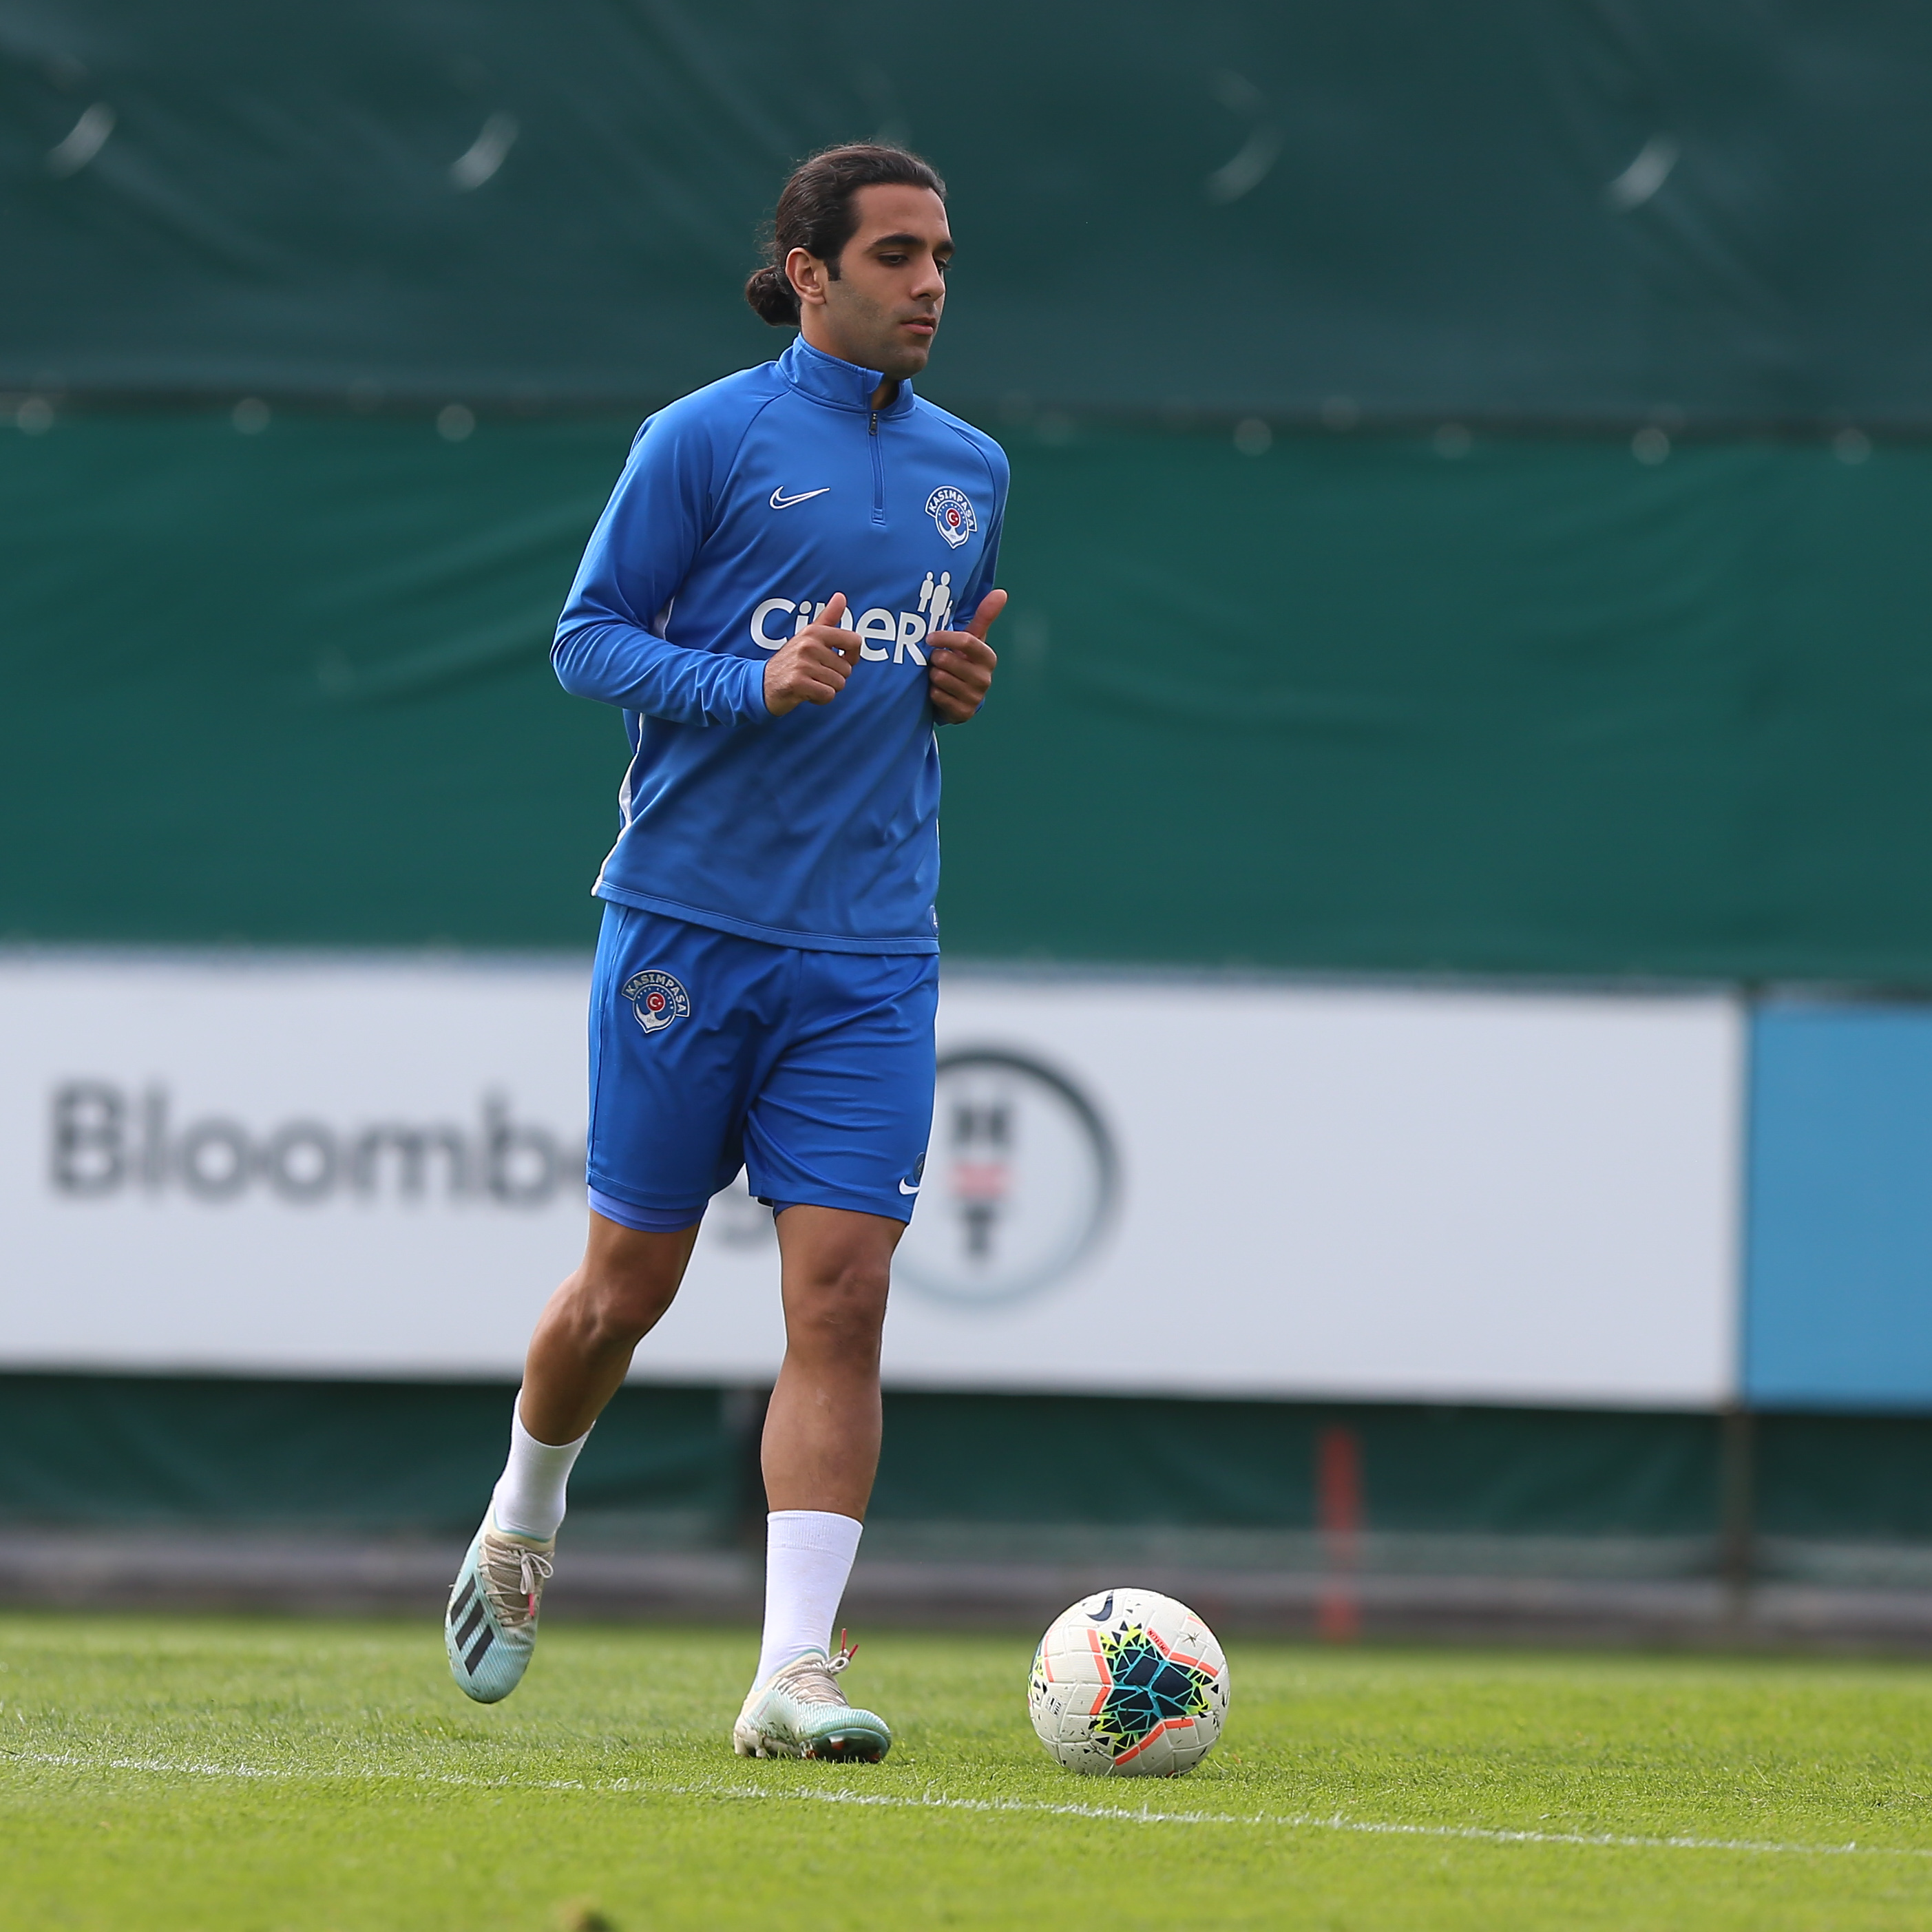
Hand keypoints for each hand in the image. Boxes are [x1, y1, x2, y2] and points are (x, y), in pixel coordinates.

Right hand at [763, 594, 857, 715]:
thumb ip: (828, 618)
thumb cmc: (791, 661)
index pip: (854, 641)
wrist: (762, 684)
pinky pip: (828, 695)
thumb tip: (841, 596)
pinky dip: (820, 699)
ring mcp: (802, 664)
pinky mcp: (798, 683)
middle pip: (847, 669)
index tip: (839, 660)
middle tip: (815, 675)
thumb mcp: (808, 636)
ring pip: (839, 684)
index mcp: (814, 632)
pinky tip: (807, 693)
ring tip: (810, 682)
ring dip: (827, 688)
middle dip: (835, 677)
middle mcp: (809, 645)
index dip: (852, 656)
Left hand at [927, 588, 1004, 722]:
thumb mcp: (972, 639)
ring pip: (941, 679)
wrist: (959, 695)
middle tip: (933, 659)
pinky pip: (938, 697)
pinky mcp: (963, 713)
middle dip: (935, 658)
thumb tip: (1002, 592)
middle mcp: (984, 679)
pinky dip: (932, 692)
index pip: (967, 641)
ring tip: (936, 674)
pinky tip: (936, 690)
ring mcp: (974, 697)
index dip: (945, 637)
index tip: (929, 637)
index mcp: (988, 657)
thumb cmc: (963, 660)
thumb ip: (985, 616)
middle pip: (948, 660)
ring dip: (932, 675)